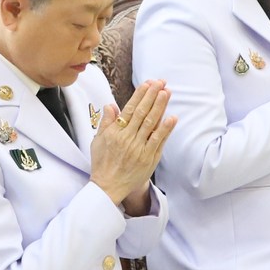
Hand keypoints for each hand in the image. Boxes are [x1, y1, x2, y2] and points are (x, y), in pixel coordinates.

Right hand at [90, 80, 174, 207]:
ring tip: (167, 93)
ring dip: (160, 107)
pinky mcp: (148, 158)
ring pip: (151, 123)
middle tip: (161, 83)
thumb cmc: (102, 163)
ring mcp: (139, 148)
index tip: (148, 83)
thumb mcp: (98, 141)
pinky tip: (172, 118)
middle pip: (143, 113)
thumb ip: (106, 123)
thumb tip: (111, 105)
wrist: (108, 187)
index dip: (140, 95)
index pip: (129, 109)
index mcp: (115, 132)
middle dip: (152, 95)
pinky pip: (158, 141)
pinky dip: (165, 129)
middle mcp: (128, 138)